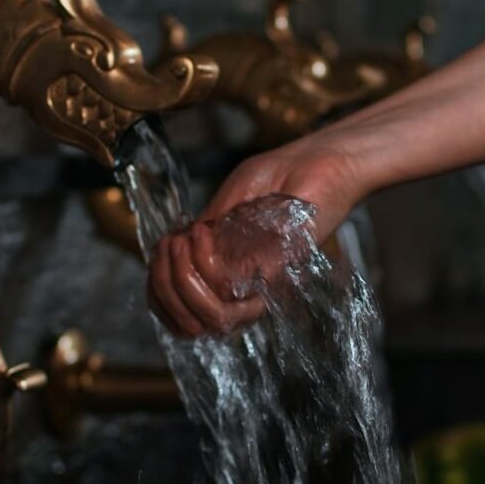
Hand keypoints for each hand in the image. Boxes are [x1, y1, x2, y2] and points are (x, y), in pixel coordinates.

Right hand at [147, 138, 364, 336]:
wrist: (323, 159)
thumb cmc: (280, 174)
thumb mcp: (229, 202)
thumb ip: (209, 233)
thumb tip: (173, 257)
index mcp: (234, 274)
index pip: (186, 313)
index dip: (161, 294)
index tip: (161, 250)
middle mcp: (248, 287)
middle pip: (191, 324)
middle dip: (169, 284)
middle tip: (171, 245)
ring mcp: (263, 283)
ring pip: (212, 316)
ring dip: (184, 276)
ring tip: (187, 240)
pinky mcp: (279, 271)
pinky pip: (231, 292)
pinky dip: (205, 264)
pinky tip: (203, 234)